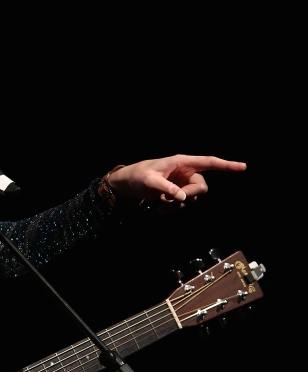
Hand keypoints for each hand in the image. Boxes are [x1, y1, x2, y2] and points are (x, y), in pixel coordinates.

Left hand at [107, 154, 245, 211]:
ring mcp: (183, 183)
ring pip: (193, 198)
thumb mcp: (149, 181)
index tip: (243, 167)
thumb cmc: (138, 176)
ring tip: (160, 206)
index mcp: (182, 162)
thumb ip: (167, 188)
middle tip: (172, 200)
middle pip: (201, 186)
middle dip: (190, 195)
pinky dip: (174, 208)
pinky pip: (184, 203)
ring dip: (179, 205)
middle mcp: (186, 171)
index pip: (208, 162)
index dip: (226, 165)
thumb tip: (182, 197)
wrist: (128, 184)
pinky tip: (160, 209)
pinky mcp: (178, 193)